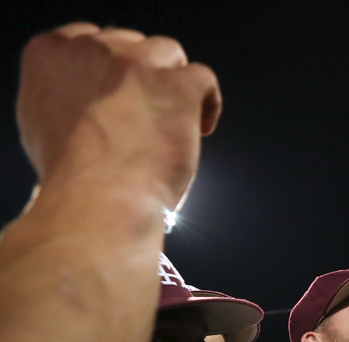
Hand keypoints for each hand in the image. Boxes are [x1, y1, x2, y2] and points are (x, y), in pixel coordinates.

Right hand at [17, 23, 220, 209]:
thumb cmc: (70, 177)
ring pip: (167, 53)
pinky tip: (200, 128)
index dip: (110, 66)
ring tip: (175, 119)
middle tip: (147, 111)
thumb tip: (91, 100)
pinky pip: (203, 77)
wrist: (97, 199)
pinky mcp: (176, 86)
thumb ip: (66, 97)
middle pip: (130, 44)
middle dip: (142, 74)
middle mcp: (92, 50)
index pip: (87, 38)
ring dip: (173, 82)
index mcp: (50, 54)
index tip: (120, 89)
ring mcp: (135, 64)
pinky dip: (208, 102)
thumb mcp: (43, 123)